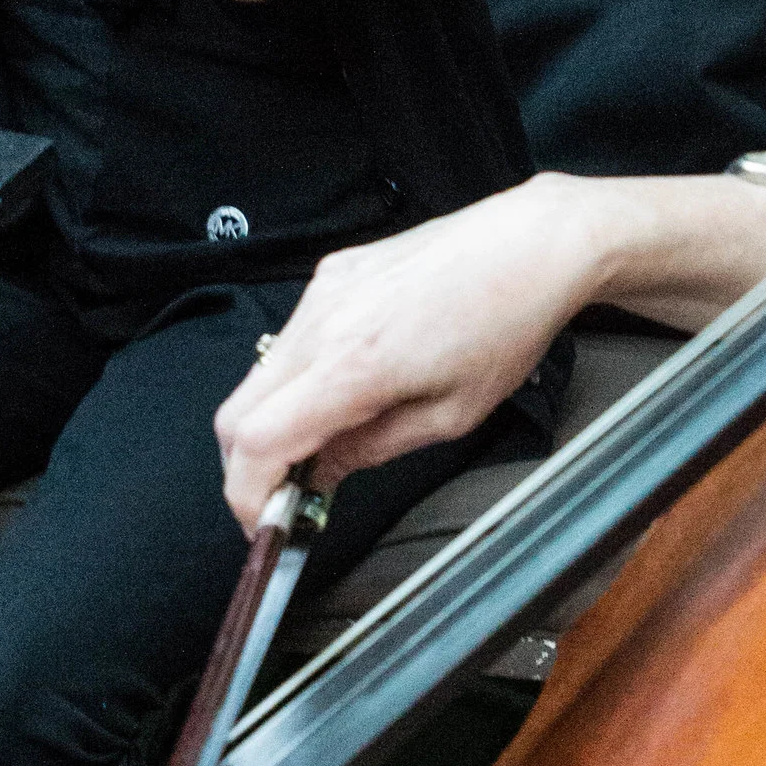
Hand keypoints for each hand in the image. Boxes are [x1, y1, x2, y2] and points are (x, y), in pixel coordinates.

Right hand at [217, 176, 604, 526]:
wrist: (530, 245)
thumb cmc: (506, 327)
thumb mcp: (449, 416)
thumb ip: (370, 449)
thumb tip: (319, 475)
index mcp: (352, 365)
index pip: (256, 440)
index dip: (247, 493)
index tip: (263, 521)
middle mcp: (323, 322)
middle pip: (235, 411)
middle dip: (249, 464)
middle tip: (287, 492)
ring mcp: (322, 291)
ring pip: (259, 374)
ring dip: (274, 417)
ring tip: (328, 437)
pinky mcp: (334, 271)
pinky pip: (292, 337)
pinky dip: (299, 376)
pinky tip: (346, 385)